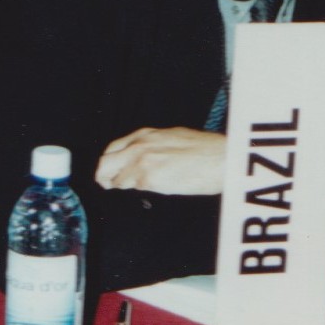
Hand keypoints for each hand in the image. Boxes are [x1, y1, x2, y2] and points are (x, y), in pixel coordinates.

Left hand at [96, 126, 226, 194]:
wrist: (220, 158)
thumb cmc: (205, 149)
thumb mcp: (173, 137)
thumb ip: (154, 146)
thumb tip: (145, 157)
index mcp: (145, 134)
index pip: (112, 149)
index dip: (110, 163)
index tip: (112, 171)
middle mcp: (139, 146)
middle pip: (104, 164)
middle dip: (105, 176)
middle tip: (110, 184)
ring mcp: (141, 162)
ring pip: (115, 179)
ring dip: (122, 185)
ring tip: (136, 187)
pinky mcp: (148, 178)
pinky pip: (131, 188)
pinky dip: (136, 190)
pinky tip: (149, 188)